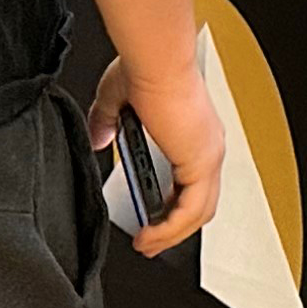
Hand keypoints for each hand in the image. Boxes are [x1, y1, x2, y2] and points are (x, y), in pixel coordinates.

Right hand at [97, 47, 226, 256]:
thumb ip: (108, 123)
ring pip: (198, 212)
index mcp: (194, 132)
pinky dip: (169, 229)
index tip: (154, 220)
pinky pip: (189, 211)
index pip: (193, 180)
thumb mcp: (119, 101)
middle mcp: (208, 145)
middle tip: (152, 242)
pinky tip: (149, 237)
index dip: (175, 205)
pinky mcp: (200, 162)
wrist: (153, 61)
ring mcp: (208, 154)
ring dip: (172, 235)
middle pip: (200, 202)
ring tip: (147, 246)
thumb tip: (98, 140)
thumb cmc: (145, 69)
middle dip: (175, 228)